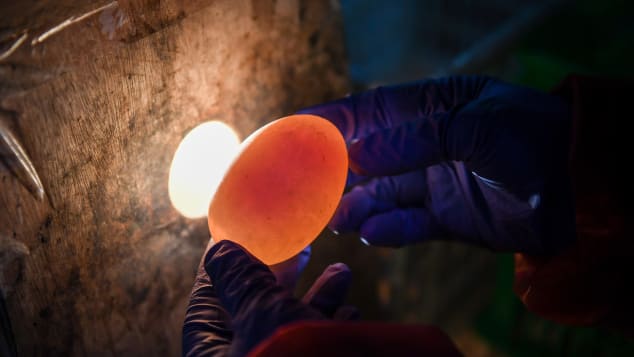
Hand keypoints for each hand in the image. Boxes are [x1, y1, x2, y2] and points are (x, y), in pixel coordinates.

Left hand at [182, 240, 355, 356]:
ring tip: (341, 272)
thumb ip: (238, 278)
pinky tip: (349, 311)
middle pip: (255, 310)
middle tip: (301, 247)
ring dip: (318, 296)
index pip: (207, 302)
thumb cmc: (287, 356)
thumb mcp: (260, 310)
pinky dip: (331, 326)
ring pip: (292, 326)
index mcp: (212, 353)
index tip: (241, 238)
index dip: (223, 267)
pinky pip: (314, 346)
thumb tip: (220, 248)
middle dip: (281, 276)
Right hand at [299, 76, 574, 254]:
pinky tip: (373, 232)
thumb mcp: (474, 127)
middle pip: (370, 156)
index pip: (372, 111)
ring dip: (358, 204)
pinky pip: (407, 224)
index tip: (296, 130)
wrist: (581, 188)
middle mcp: (428, 143)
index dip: (333, 120)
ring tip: (338, 217)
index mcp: (434, 107)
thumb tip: (356, 155)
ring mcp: (435, 181)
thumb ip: (414, 139)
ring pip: (383, 193)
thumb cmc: (534, 139)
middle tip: (306, 186)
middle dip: (337, 171)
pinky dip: (388, 230)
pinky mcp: (446, 218)